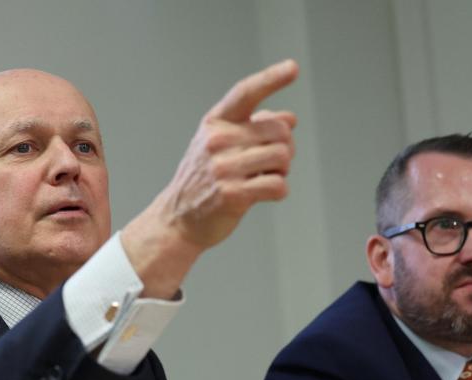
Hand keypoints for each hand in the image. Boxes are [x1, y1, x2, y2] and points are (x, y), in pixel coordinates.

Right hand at [122, 59, 297, 297]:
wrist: (177, 219)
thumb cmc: (205, 179)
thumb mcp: (221, 146)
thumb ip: (254, 128)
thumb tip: (290, 118)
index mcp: (215, 124)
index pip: (245, 93)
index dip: (271, 79)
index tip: (293, 68)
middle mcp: (217, 141)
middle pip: (279, 131)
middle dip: (286, 147)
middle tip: (273, 162)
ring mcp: (223, 168)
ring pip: (282, 157)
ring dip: (283, 170)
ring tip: (266, 177)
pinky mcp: (232, 195)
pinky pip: (278, 185)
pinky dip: (279, 190)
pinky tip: (265, 193)